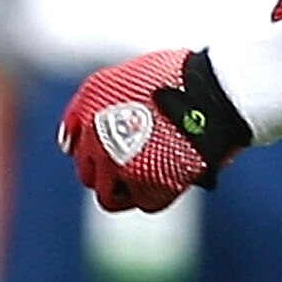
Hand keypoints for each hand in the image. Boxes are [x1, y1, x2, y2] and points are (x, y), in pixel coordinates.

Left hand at [59, 49, 250, 213]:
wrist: (212, 92)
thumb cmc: (177, 78)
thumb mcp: (126, 78)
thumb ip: (93, 106)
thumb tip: (69, 143)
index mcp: (87, 112)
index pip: (74, 147)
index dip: (93, 150)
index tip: (112, 150)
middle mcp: (96, 141)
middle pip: (88, 174)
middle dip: (106, 171)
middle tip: (133, 163)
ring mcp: (120, 166)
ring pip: (109, 196)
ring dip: (125, 190)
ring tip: (147, 176)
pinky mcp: (149, 187)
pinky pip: (144, 203)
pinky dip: (155, 194)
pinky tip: (167, 177)